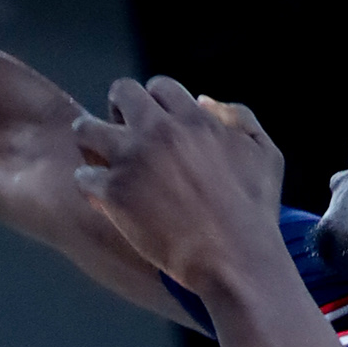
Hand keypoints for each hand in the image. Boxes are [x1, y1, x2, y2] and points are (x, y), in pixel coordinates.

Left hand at [70, 79, 287, 298]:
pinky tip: (101, 196)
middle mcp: (158, 131)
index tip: (154, 122)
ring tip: (98, 158)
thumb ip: (238, 117)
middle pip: (120, 93)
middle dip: (118, 109)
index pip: (159, 86)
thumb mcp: (265, 153)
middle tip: (120, 132)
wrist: (236, 260)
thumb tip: (202, 100)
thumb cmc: (255, 211)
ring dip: (90, 139)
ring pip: (86, 128)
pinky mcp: (113, 194)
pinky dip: (88, 185)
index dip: (154, 102)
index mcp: (193, 118)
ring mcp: (132, 160)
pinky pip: (82, 176)